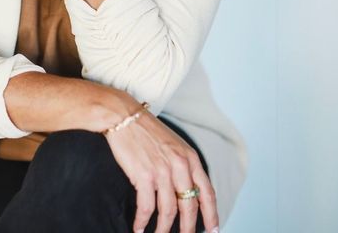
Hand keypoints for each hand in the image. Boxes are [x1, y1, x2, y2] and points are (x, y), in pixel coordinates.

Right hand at [105, 109, 218, 232]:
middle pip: (189, 206)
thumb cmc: (147, 131)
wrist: (124, 117)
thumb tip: (187, 192)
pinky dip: (142, 222)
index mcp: (190, 158)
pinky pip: (146, 207)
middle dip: (188, 228)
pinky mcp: (144, 175)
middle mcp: (180, 165)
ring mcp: (162, 171)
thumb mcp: (174, 145)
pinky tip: (139, 228)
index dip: (211, 215)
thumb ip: (184, 166)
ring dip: (163, 229)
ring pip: (168, 211)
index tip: (213, 230)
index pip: (207, 192)